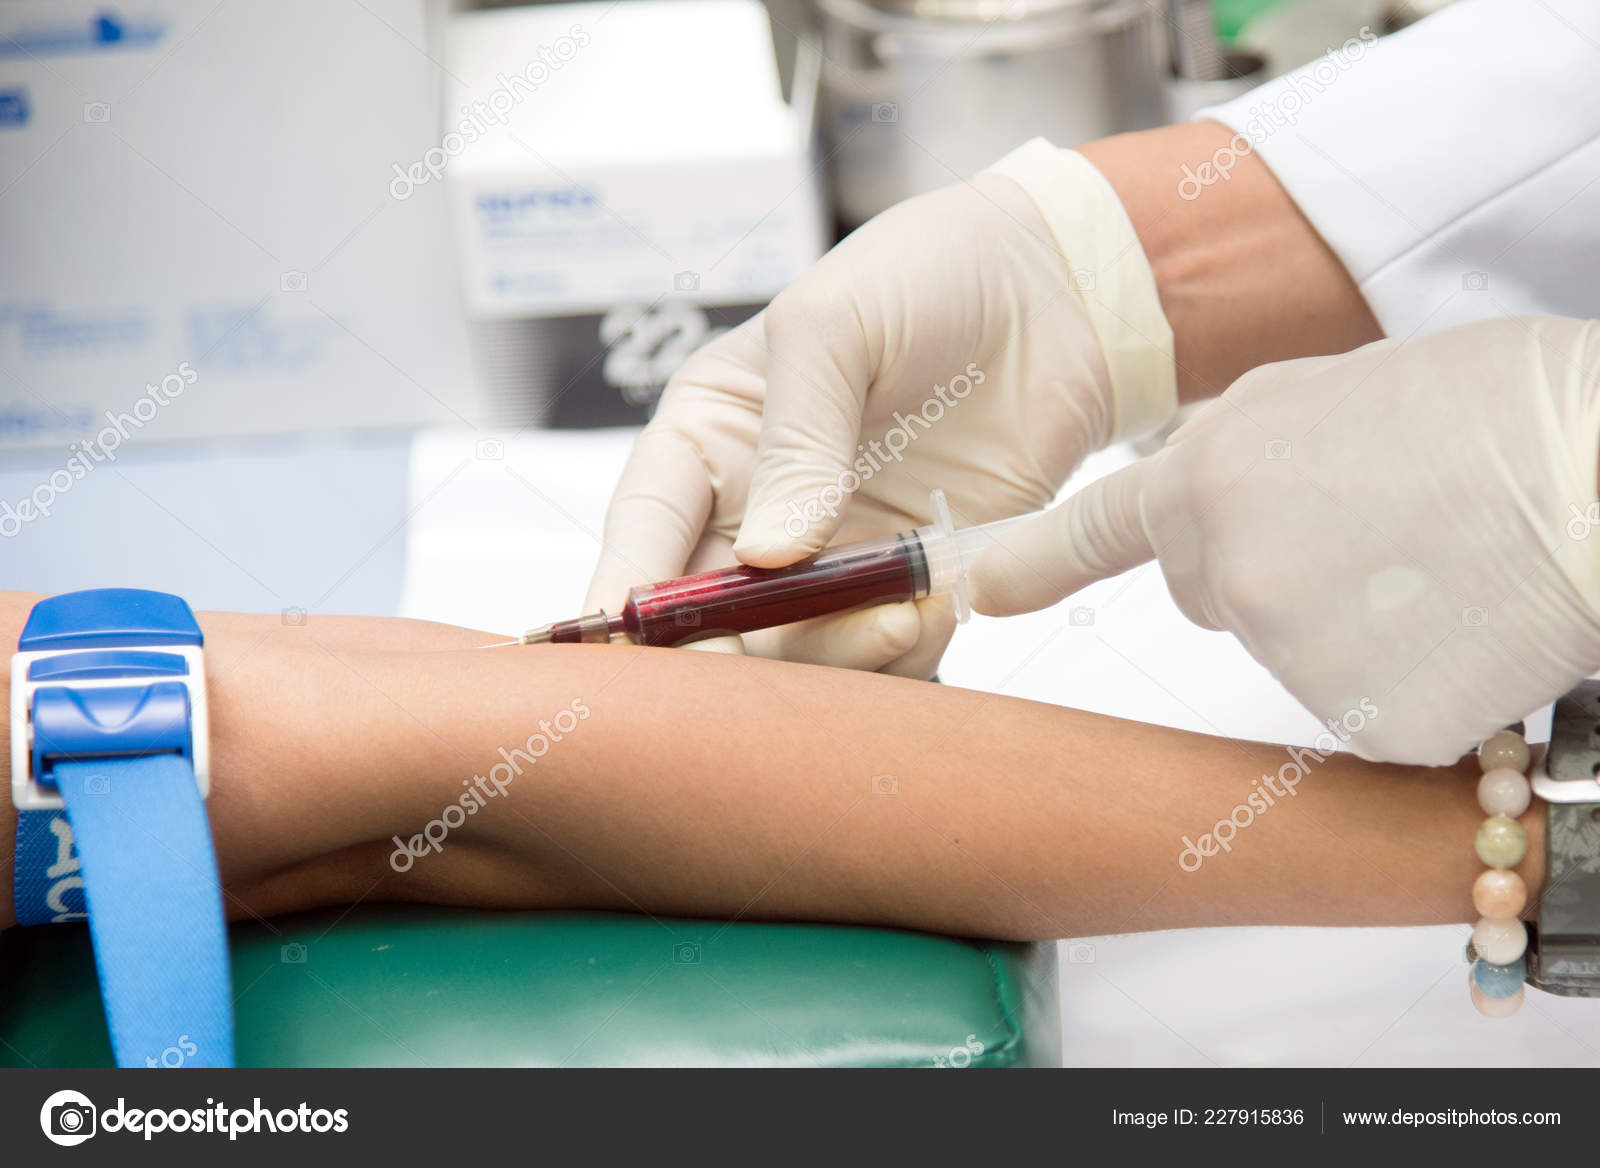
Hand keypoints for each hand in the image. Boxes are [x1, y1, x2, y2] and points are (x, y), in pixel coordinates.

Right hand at [587, 141, 1174, 674]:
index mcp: (711, 437)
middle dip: (729, 648)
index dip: (627, 589)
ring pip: (796, 649)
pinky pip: (886, 652)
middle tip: (766, 660)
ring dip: (834, 654)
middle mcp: (758, 507)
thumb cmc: (926, 276)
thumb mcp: (837, 327)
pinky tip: (936, 606)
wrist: (1056, 290)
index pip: (646, 527)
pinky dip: (902, 653)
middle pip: (709, 613)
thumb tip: (769, 553)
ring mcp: (834, 553)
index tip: (625, 640)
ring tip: (897, 615)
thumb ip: (798, 438)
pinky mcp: (909, 581)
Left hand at [970, 316, 1599, 763]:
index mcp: (1213, 469)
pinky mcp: (1358, 719)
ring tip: (1435, 562)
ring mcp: (1290, 649)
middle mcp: (1227, 565)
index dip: (1032, 562)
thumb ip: (1247, 445)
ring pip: (1295, 655)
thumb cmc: (1498, 412)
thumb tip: (1211, 488)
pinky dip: (1404, 683)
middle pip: (1216, 596)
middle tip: (1381, 527)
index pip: (1096, 530)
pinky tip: (1456, 624)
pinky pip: (1360, 712)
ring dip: (1351, 628)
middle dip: (1276, 574)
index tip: (978, 589)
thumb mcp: (1339, 389)